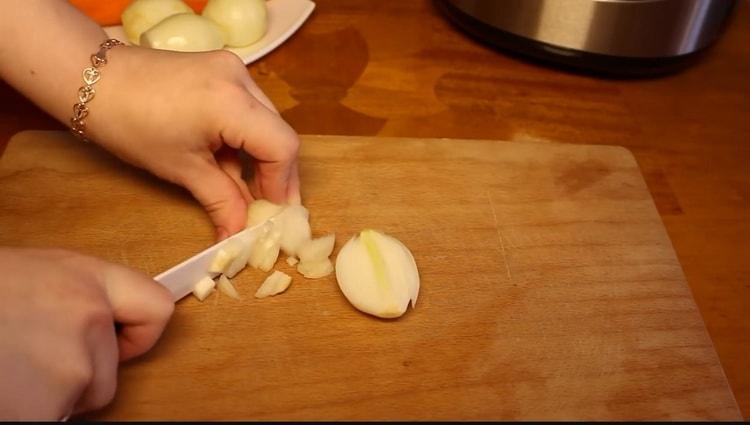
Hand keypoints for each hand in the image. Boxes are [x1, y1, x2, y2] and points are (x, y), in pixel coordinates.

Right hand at [0, 247, 173, 419]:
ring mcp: (71, 365)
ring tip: (5, 371)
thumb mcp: (27, 280)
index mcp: (83, 277)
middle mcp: (87, 317)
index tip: (122, 341)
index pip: (154, 308)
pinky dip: (29, 413)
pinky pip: (54, 420)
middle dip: (75, 376)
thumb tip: (95, 333)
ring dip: (47, 397)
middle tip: (21, 360)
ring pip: (80, 401)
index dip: (138, 333)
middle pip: (109, 371)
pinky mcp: (45, 409)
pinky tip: (4, 391)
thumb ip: (70, 302)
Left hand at [88, 46, 300, 239]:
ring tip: (245, 188)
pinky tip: (231, 161)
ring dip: (261, 157)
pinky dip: (247, 138)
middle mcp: (241, 79)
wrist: (94, 81)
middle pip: (279, 133)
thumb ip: (223, 201)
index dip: (283, 184)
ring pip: (267, 122)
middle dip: (275, 174)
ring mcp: (234, 70)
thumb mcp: (182, 170)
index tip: (272, 213)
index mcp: (232, 103)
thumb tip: (240, 236)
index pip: (282, 147)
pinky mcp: (224, 69)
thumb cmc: (131, 125)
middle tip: (264, 207)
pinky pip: (251, 109)